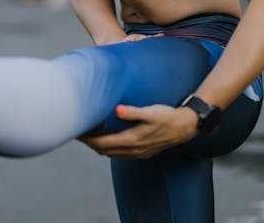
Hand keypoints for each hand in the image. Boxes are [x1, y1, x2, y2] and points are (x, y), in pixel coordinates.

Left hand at [80, 104, 198, 159]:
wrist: (185, 127)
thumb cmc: (167, 117)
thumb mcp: (151, 112)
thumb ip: (133, 112)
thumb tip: (117, 110)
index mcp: (132, 140)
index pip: (103, 143)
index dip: (89, 139)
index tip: (78, 132)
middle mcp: (133, 150)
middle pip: (104, 150)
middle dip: (90, 143)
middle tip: (78, 133)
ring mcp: (138, 153)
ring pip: (112, 154)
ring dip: (99, 147)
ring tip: (89, 136)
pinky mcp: (143, 152)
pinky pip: (120, 155)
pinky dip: (110, 149)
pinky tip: (108, 141)